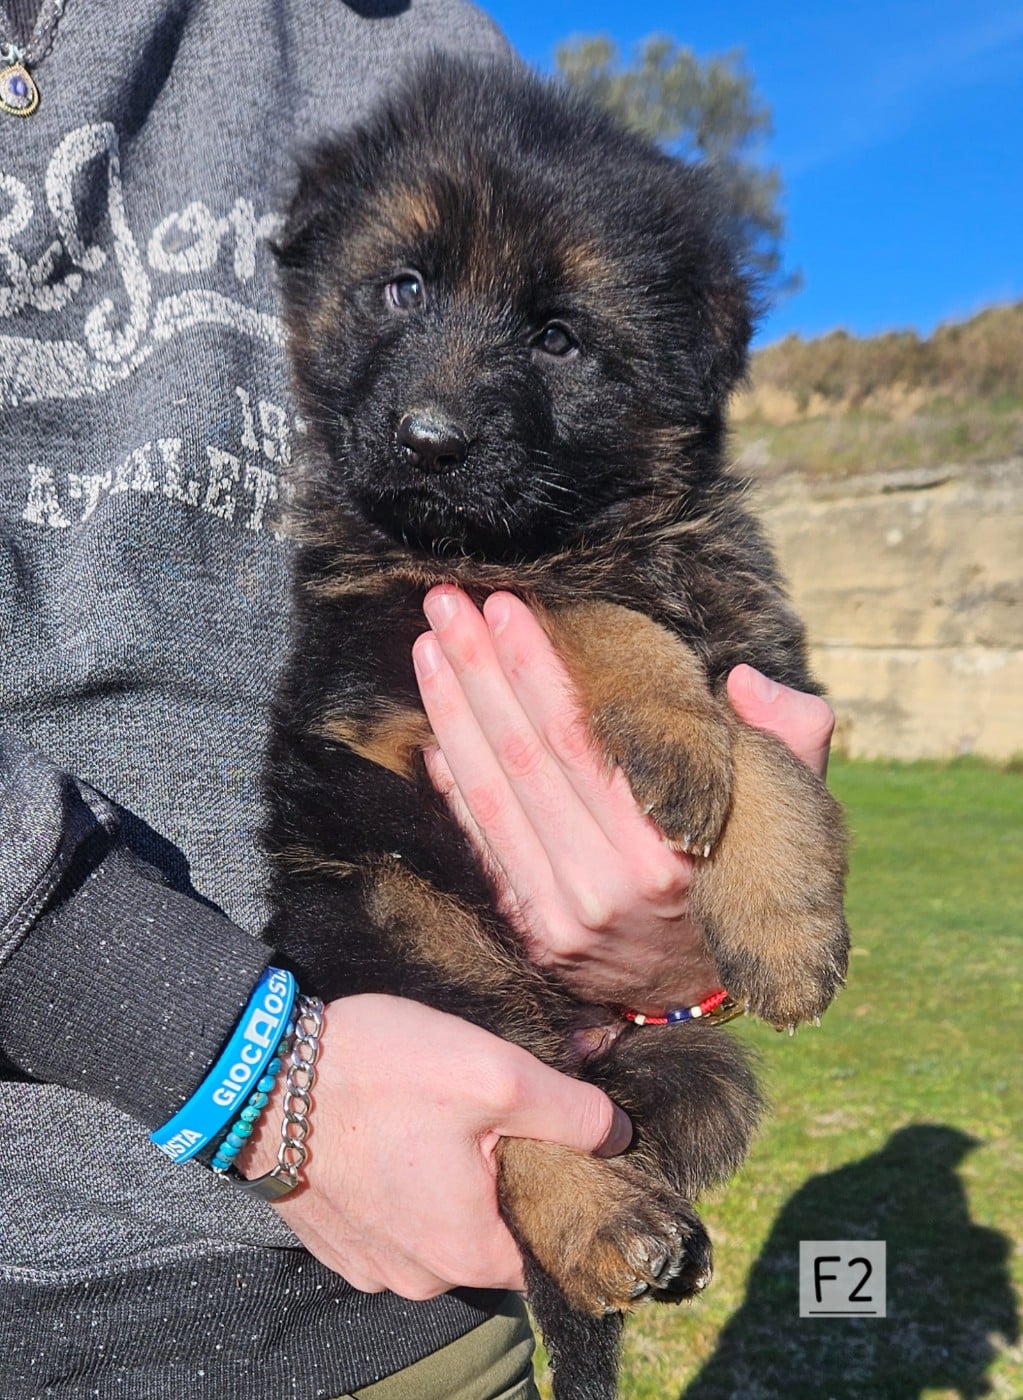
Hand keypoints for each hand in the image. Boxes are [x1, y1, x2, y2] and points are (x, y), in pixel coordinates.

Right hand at [235, 994, 630, 1297]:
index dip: (554, 1191)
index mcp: (467, 1254)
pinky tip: (390, 1131)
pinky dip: (398, 1182)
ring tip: (428, 1116)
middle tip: (480, 1113)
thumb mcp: (495, 1074)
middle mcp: (417, 1279)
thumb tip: (620, 1134)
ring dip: (444, 1180)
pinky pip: (390, 1219)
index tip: (543, 1141)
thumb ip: (571, 1111)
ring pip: (437, 1225)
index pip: (543, 1245)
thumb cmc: (380, 1074)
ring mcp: (367, 1264)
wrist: (261, 1073)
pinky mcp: (332, 1238)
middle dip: (495, 1179)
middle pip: (489, 1234)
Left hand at [412, 587, 834, 1009]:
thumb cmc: (748, 876)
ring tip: (429, 646)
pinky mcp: (532, 932)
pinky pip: (482, 843)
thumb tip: (744, 680)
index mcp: (670, 849)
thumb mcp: (794, 811)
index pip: (583, 739)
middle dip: (479, 670)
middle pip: (524, 757)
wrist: (707, 989)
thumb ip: (791, 736)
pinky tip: (433, 729)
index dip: (536, 668)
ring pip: (492, 796)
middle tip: (445, 603)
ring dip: (452, 713)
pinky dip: (453, 784)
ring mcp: (561, 915)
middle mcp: (608, 885)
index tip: (505, 606)